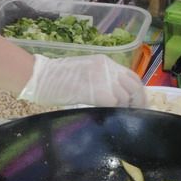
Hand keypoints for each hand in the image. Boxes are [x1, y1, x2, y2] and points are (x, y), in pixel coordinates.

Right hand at [18, 53, 144, 106]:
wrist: (41, 77)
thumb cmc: (57, 78)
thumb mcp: (85, 73)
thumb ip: (101, 80)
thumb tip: (115, 98)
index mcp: (105, 63)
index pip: (132, 76)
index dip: (138, 92)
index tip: (138, 104)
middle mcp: (108, 68)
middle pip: (134, 87)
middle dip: (137, 103)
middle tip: (134, 115)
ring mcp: (103, 78)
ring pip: (125, 97)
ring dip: (123, 109)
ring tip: (118, 117)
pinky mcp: (97, 91)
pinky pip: (114, 104)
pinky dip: (114, 112)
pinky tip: (109, 117)